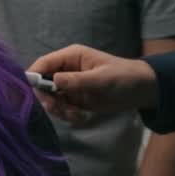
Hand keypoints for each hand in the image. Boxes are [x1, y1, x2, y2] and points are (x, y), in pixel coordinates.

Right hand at [28, 45, 159, 122]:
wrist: (142, 90)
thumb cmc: (123, 77)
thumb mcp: (101, 79)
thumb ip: (77, 81)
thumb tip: (53, 81)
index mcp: (70, 57)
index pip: (43, 64)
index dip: (33, 77)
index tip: (33, 94)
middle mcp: (66, 70)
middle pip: (42, 83)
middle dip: (47, 98)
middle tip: (57, 109)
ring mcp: (70, 85)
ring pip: (50, 98)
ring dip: (58, 109)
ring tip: (74, 115)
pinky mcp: (75, 99)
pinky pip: (61, 108)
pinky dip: (66, 115)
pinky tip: (80, 118)